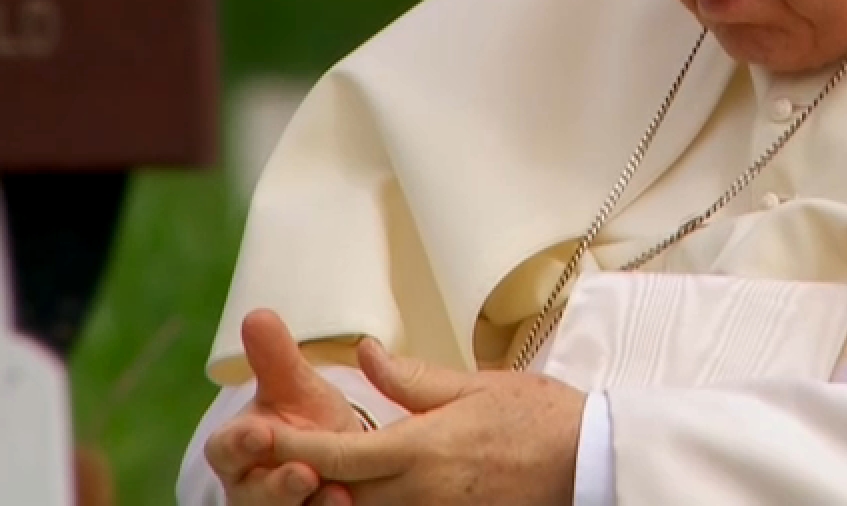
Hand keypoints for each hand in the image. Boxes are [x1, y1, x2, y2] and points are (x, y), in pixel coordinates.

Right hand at [204, 309, 369, 504]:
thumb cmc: (304, 420)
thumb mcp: (293, 388)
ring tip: (337, 495)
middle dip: (276, 487)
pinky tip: (350, 503)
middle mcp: (251, 488)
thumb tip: (257, 315)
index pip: (225, 450)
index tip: (260, 433)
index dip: (240, 444)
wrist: (336, 460)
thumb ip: (275, 357)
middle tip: (303, 474)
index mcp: (238, 450)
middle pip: (254, 495)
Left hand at [266, 337, 585, 505]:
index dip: (290, 450)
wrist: (589, 460)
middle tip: (278, 465)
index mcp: (420, 449)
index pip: (336, 455)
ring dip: (344, 499)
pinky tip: (370, 493)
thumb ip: (411, 378)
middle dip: (307, 486)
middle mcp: (420, 492)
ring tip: (322, 481)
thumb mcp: (474, 385)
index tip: (257, 439)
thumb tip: (364, 354)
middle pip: (340, 498)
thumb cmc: (538, 417)